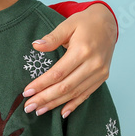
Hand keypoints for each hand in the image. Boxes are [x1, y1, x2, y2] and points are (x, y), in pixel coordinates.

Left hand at [23, 3, 117, 117]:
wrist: (108, 23)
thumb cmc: (85, 23)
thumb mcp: (67, 24)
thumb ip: (52, 37)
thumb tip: (36, 46)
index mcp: (82, 50)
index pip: (58, 73)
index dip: (41, 84)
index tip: (27, 92)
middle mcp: (93, 64)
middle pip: (65, 86)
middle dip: (45, 98)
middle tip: (29, 107)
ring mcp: (99, 72)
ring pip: (75, 93)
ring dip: (56, 103)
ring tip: (40, 110)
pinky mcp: (102, 77)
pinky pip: (86, 94)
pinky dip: (74, 104)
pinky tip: (62, 112)